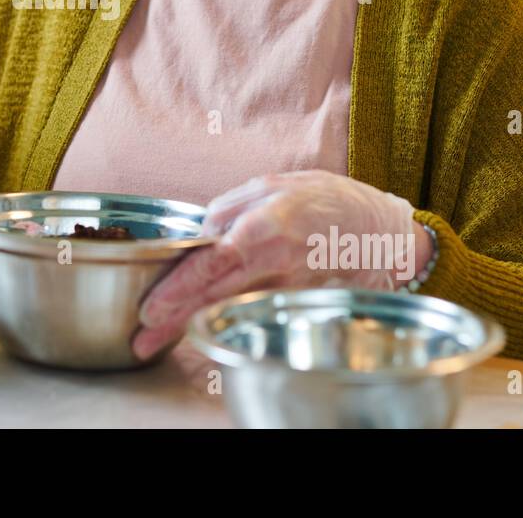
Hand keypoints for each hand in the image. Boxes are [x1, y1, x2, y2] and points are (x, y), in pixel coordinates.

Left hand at [132, 170, 426, 361]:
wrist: (379, 229)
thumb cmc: (325, 199)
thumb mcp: (272, 183)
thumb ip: (230, 206)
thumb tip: (200, 230)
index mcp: (264, 227)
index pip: (213, 263)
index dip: (181, 287)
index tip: (153, 306)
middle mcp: (274, 263)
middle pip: (216, 296)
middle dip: (176, 319)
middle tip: (143, 336)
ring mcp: (286, 287)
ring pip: (228, 308)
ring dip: (191, 325)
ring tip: (156, 339)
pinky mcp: (294, 300)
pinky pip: (250, 308)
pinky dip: (221, 317)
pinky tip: (194, 325)